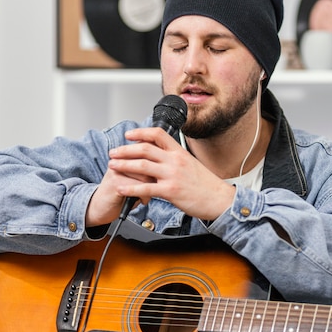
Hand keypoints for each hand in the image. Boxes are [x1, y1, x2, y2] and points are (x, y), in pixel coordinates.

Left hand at [89, 127, 235, 223]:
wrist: (219, 199)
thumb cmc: (206, 185)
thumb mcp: (191, 164)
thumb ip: (176, 159)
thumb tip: (163, 155)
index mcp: (180, 152)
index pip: (158, 134)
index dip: (140, 132)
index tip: (128, 135)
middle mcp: (175, 161)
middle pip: (145, 148)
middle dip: (125, 149)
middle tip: (113, 152)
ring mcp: (172, 175)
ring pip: (142, 165)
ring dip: (123, 165)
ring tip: (112, 166)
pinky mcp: (170, 191)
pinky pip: (145, 188)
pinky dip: (129, 188)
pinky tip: (120, 188)